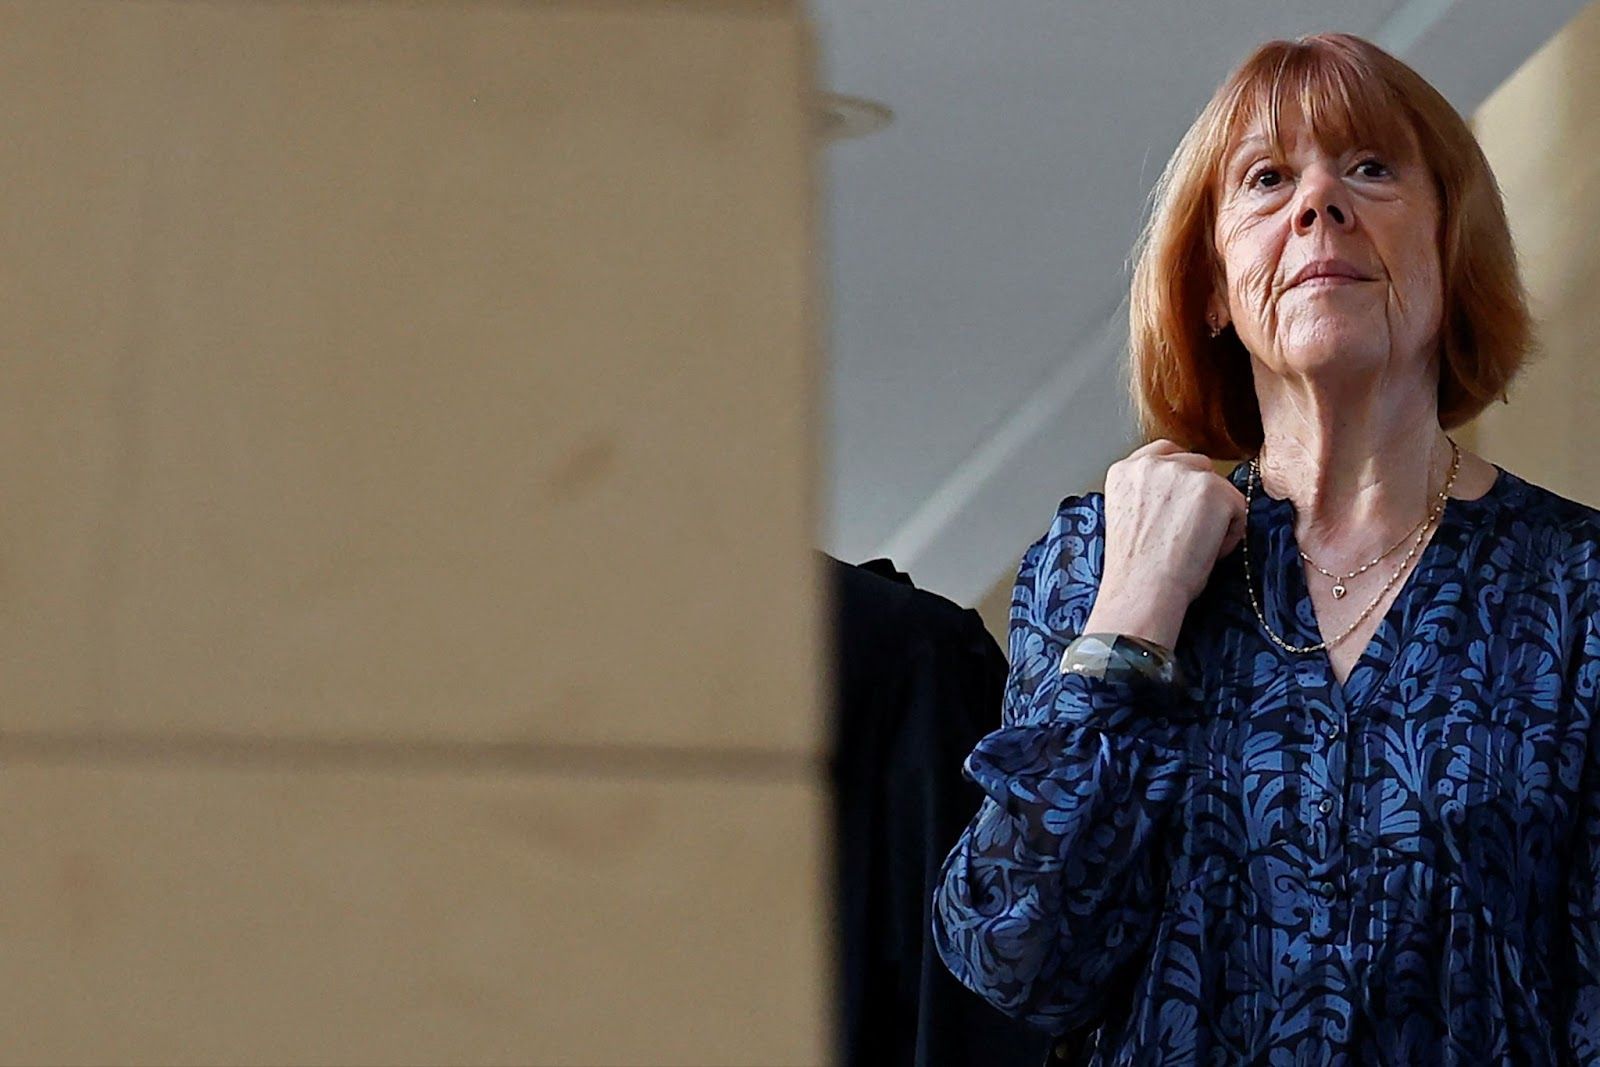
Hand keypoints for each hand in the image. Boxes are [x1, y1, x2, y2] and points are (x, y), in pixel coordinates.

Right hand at [1081, 440, 1246, 648]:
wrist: (1142, 589)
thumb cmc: (1134, 569)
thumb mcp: (1127, 517)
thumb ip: (1148, 494)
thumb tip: (1178, 499)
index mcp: (1124, 471)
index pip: (1164, 454)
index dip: (1178, 480)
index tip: (1180, 505)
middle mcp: (1152, 464)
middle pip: (1196, 465)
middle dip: (1200, 495)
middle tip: (1190, 532)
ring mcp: (1184, 473)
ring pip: (1219, 486)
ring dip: (1216, 512)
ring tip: (1196, 545)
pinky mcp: (1213, 490)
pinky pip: (1238, 507)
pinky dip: (1231, 532)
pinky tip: (1207, 551)